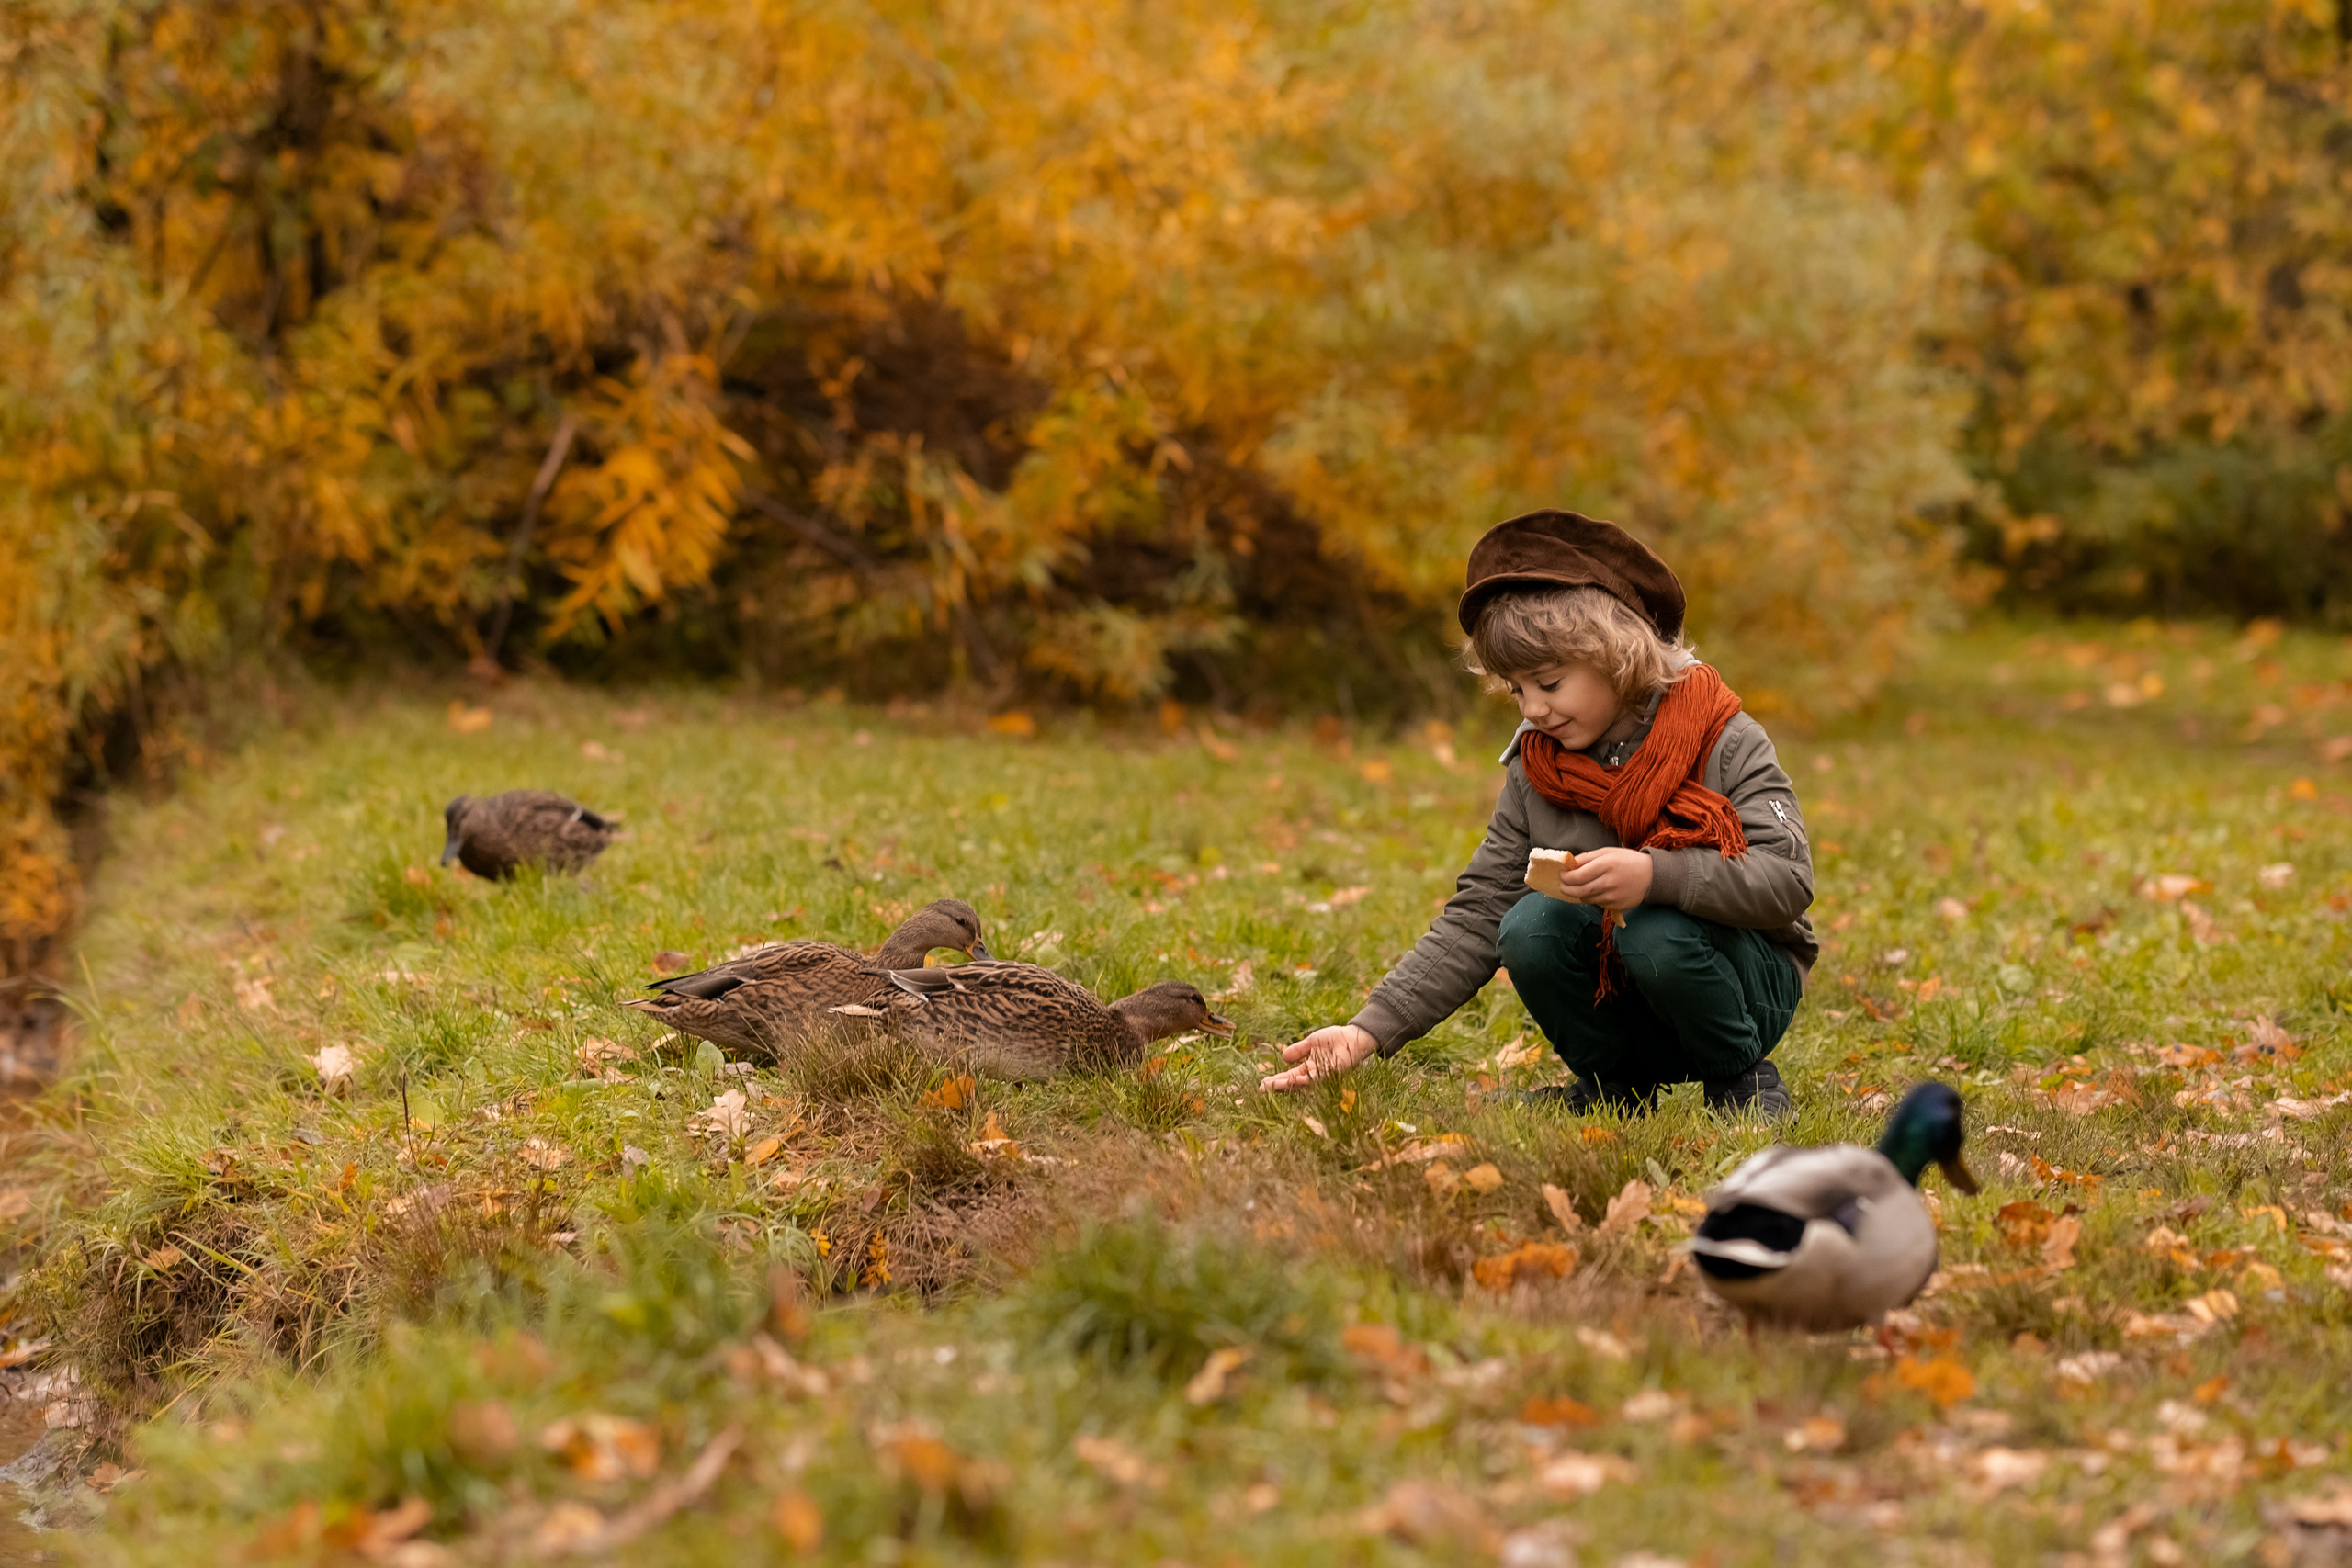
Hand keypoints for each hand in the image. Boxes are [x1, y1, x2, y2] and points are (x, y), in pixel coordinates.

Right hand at [1258, 1023, 1378, 1092]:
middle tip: (1261, 1090)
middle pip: (1293, 1084)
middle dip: (1277, 1087)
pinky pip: (1317, 1079)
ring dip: (1287, 1085)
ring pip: (1302, 1084)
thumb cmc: (1334, 1039)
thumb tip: (1283, 1058)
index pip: (1289, 1077)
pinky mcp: (1333, 1073)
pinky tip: (1292, 1079)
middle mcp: (1314, 1075)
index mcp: (1308, 1068)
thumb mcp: (1311, 1043)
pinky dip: (1304, 1080)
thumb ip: (1298, 1050)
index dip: (1276, 1081)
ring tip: (1272, 1086)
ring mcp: (1323, 1076)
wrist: (1353, 1035)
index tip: (1262, 1084)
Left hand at [1557, 846, 1652, 912]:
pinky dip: (1592, 898)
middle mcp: (1609, 882)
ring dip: (1578, 894)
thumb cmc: (1628, 861)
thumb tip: (1569, 864)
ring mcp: (1613, 896)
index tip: (1562, 875)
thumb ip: (1587, 858)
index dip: (1565, 877)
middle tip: (1562, 885)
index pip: (1577, 876)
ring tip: (1578, 887)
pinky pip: (1597, 904)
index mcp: (1606, 865)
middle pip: (1578, 891)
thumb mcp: (1608, 852)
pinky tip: (1596, 891)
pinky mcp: (1616, 906)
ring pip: (1586, 899)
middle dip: (1566, 888)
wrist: (1652, 876)